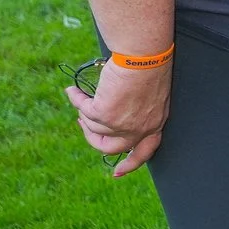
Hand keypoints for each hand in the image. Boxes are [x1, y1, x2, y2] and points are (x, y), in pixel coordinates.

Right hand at [65, 60, 171, 177]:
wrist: (144, 54)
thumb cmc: (149, 64)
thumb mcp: (150, 93)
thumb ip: (137, 108)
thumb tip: (110, 115)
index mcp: (155, 122)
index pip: (145, 152)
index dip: (130, 164)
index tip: (117, 173)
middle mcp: (140, 128)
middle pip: (112, 148)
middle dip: (94, 140)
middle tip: (83, 124)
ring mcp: (122, 124)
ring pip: (94, 129)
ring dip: (84, 115)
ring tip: (81, 98)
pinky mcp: (104, 115)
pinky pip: (84, 111)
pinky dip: (77, 100)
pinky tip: (72, 91)